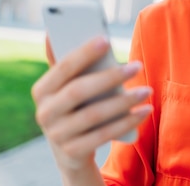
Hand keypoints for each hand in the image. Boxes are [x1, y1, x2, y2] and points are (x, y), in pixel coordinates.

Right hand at [31, 37, 151, 172]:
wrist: (72, 152)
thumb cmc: (78, 107)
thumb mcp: (71, 88)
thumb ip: (75, 66)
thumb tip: (82, 36)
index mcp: (41, 90)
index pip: (63, 67)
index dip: (83, 53)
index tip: (106, 39)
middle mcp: (44, 113)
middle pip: (78, 91)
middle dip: (110, 77)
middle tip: (137, 66)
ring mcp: (56, 135)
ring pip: (94, 115)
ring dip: (124, 101)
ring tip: (147, 90)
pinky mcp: (72, 152)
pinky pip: (104, 135)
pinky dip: (127, 122)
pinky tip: (144, 111)